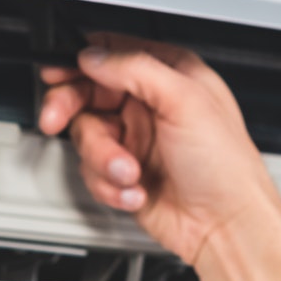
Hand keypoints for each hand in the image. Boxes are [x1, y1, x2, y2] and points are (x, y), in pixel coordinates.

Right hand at [39, 36, 280, 267]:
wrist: (224, 225)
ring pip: (87, 137)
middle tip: (55, 119)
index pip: (113, 55)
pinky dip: (110, 185)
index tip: (56, 73)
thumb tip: (95, 56)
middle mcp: (149, 105)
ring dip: (103, 160)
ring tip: (130, 173)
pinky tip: (137, 190)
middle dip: (70, 108)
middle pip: (87, 94)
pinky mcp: (125, 174)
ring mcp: (135, 141)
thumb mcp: (185, 100)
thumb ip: (136, 69)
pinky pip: (92, 172)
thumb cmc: (225, 165)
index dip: (80, 62)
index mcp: (169, 76)